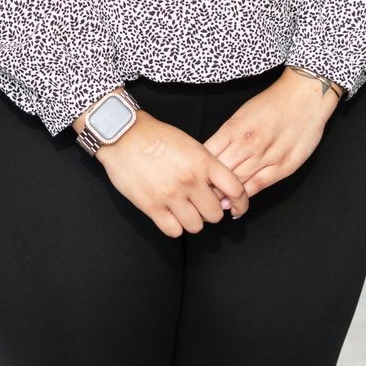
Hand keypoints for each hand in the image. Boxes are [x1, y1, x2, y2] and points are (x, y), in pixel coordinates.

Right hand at [94, 112, 249, 236]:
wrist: (124, 135)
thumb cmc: (156, 136)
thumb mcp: (190, 144)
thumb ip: (206, 165)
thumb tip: (217, 187)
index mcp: (203, 162)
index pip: (235, 190)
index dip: (241, 203)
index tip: (238, 208)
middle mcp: (190, 181)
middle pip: (215, 214)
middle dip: (210, 211)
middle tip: (201, 204)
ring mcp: (171, 195)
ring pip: (196, 226)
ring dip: (192, 220)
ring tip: (184, 210)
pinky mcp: (152, 206)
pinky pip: (173, 231)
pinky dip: (174, 226)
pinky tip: (170, 215)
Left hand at [204, 68, 338, 196]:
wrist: (305, 95)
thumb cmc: (272, 102)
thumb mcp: (242, 113)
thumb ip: (227, 135)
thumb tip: (210, 156)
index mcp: (233, 128)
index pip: (208, 155)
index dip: (198, 171)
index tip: (194, 180)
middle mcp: (248, 143)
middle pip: (220, 173)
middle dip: (208, 187)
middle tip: (200, 198)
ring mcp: (266, 156)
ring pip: (237, 183)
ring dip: (224, 196)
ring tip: (214, 207)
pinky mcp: (283, 166)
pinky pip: (258, 186)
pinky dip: (244, 198)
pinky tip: (235, 208)